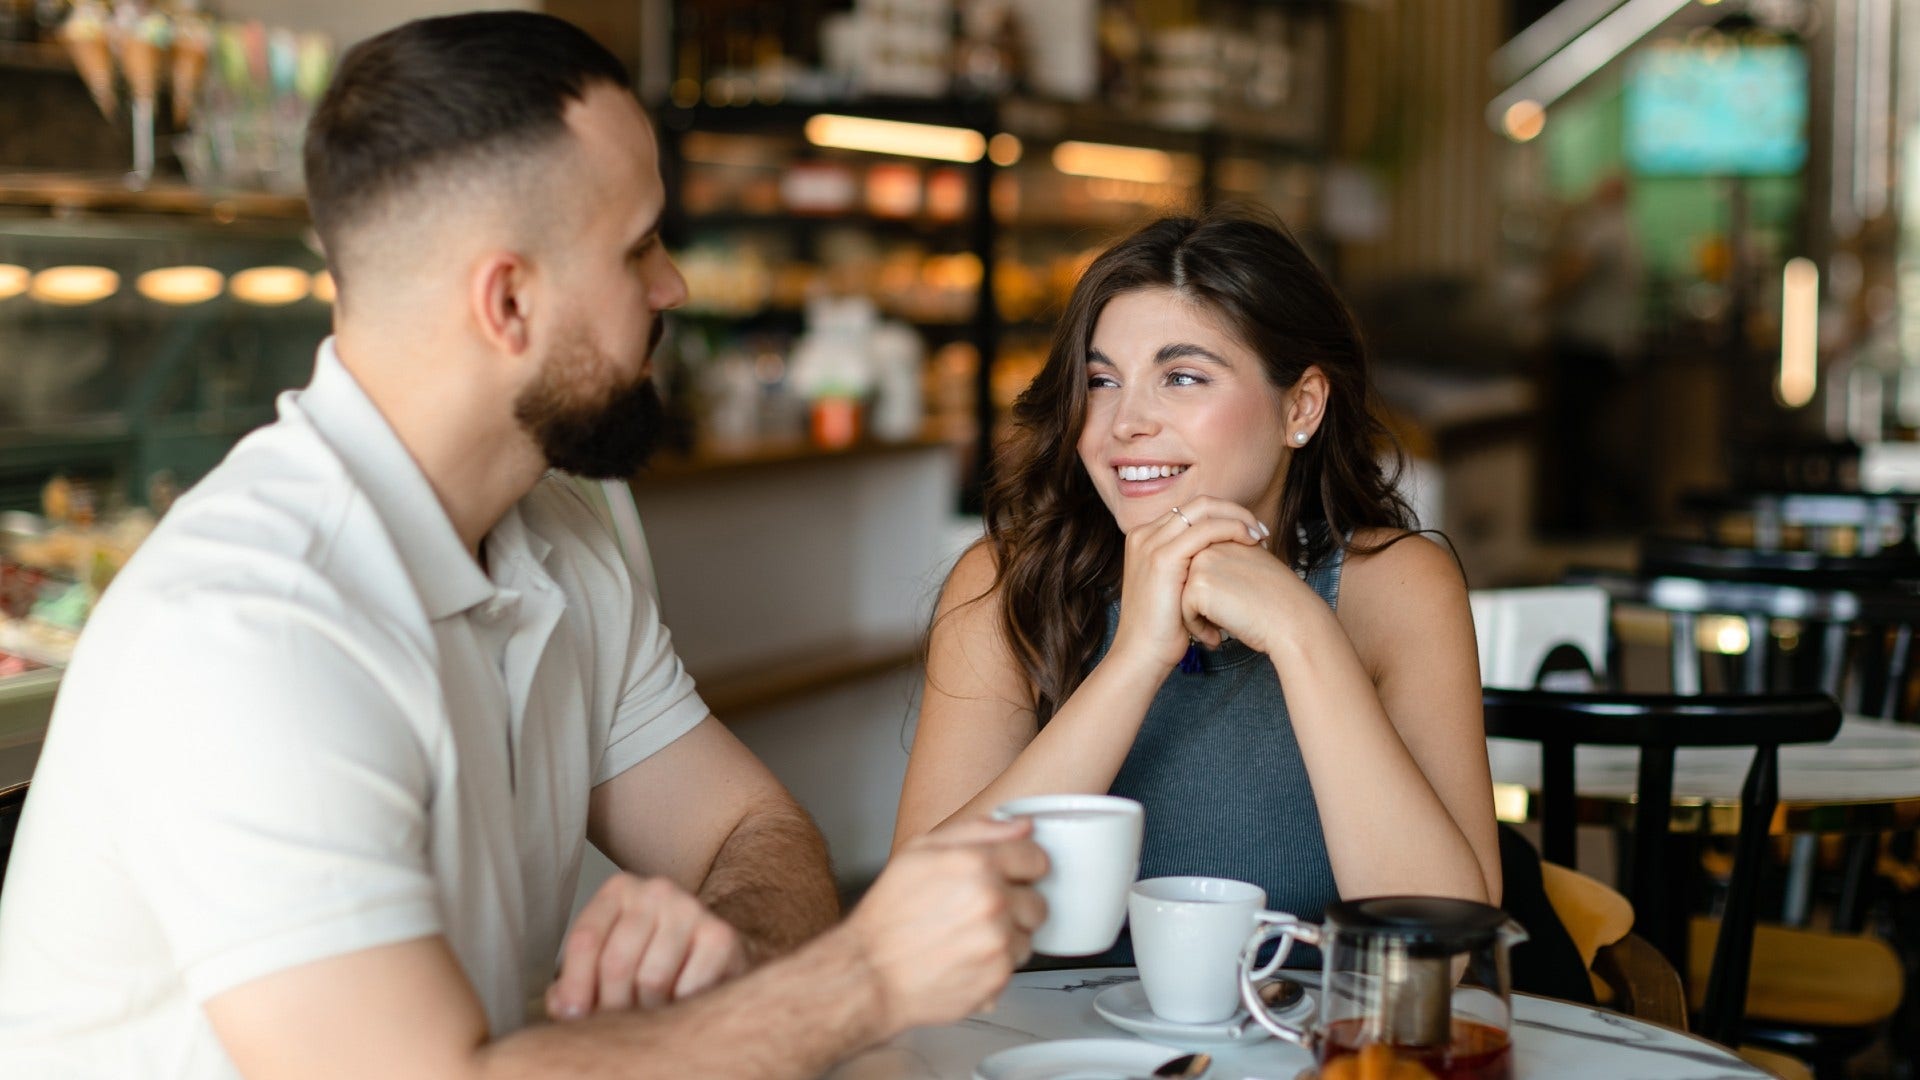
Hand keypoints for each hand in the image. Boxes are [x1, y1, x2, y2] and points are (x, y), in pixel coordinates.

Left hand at [546, 873, 748, 1019]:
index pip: (586, 939)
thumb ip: (575, 983)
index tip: (574, 1018)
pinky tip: (675, 1011)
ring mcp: (691, 909)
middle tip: (614, 1027)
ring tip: (646, 1020)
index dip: (575, 986)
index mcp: (619, 890)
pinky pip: (688, 990)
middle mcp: (656, 891)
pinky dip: (677, 1011)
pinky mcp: (721, 937)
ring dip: (646, 1013)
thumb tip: (562, 1006)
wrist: (713, 954)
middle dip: (611, 1006)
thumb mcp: (607, 961)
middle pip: (617, 962)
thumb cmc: (651, 960)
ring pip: (651, 980)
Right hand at [842, 818, 1048, 1033]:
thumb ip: (976, 830)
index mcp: (977, 864)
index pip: (1037, 858)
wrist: (869, 973)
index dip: (1022, 867)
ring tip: (970, 937)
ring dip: (1008, 937)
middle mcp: (993, 901)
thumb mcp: (919, 852)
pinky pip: (1016, 965)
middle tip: (980, 912)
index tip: (1009, 877)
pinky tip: (967, 958)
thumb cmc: (888, 915)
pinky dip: (996, 964)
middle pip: (1038, 900)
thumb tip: (1021, 826)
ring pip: (1029, 935)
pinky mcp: (998, 976)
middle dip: (1016, 905)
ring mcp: (998, 941)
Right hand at [1110, 496, 1268, 670]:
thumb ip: (1190, 565)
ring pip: (1204, 510)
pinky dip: (1233, 530)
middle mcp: (1144, 535)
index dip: (1225, 516)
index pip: (1192, 511)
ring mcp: (1150, 544)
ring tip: (1260, 537)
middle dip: (1235, 512)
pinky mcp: (1162, 558)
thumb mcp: (1175, 587)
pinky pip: (1206, 530)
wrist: (1141, 655)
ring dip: (1238, 518)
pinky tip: (1250, 542)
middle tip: (1260, 530)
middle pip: (1199, 504)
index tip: (1250, 533)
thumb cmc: (1163, 629)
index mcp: (1145, 538)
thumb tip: (1222, 555)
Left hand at [1182, 538, 1320, 654]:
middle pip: (1186, 581)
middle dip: (1200, 605)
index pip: (1200, 571)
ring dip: (1197, 618)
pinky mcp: (1197, 585)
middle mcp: (1211, 544)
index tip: (1233, 609)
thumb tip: (1205, 581)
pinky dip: (1198, 629)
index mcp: (1225, 537)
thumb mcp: (1252, 569)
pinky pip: (1184, 611)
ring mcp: (1202, 563)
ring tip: (1221, 629)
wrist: (1293, 620)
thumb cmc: (1277, 602)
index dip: (1213, 595)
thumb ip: (1227, 563)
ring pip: (1181, 596)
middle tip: (1227, 621)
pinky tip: (1218, 636)